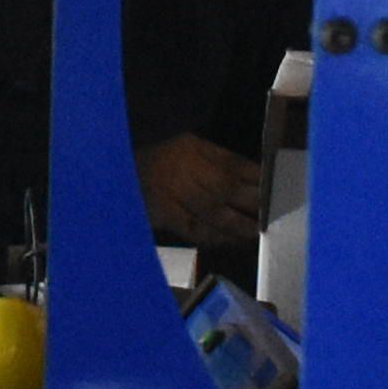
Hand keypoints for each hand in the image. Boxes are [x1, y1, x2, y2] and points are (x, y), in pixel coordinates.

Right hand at [136, 134, 266, 250]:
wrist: (111, 175)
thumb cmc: (155, 161)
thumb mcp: (184, 148)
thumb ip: (214, 160)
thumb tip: (253, 177)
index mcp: (192, 147)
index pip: (233, 163)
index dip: (256, 177)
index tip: (275, 188)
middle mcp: (185, 168)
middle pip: (226, 187)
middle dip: (252, 202)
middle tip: (272, 213)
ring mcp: (173, 192)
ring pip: (214, 211)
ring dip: (238, 224)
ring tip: (255, 231)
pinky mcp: (164, 215)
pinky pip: (195, 229)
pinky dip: (216, 237)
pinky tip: (231, 241)